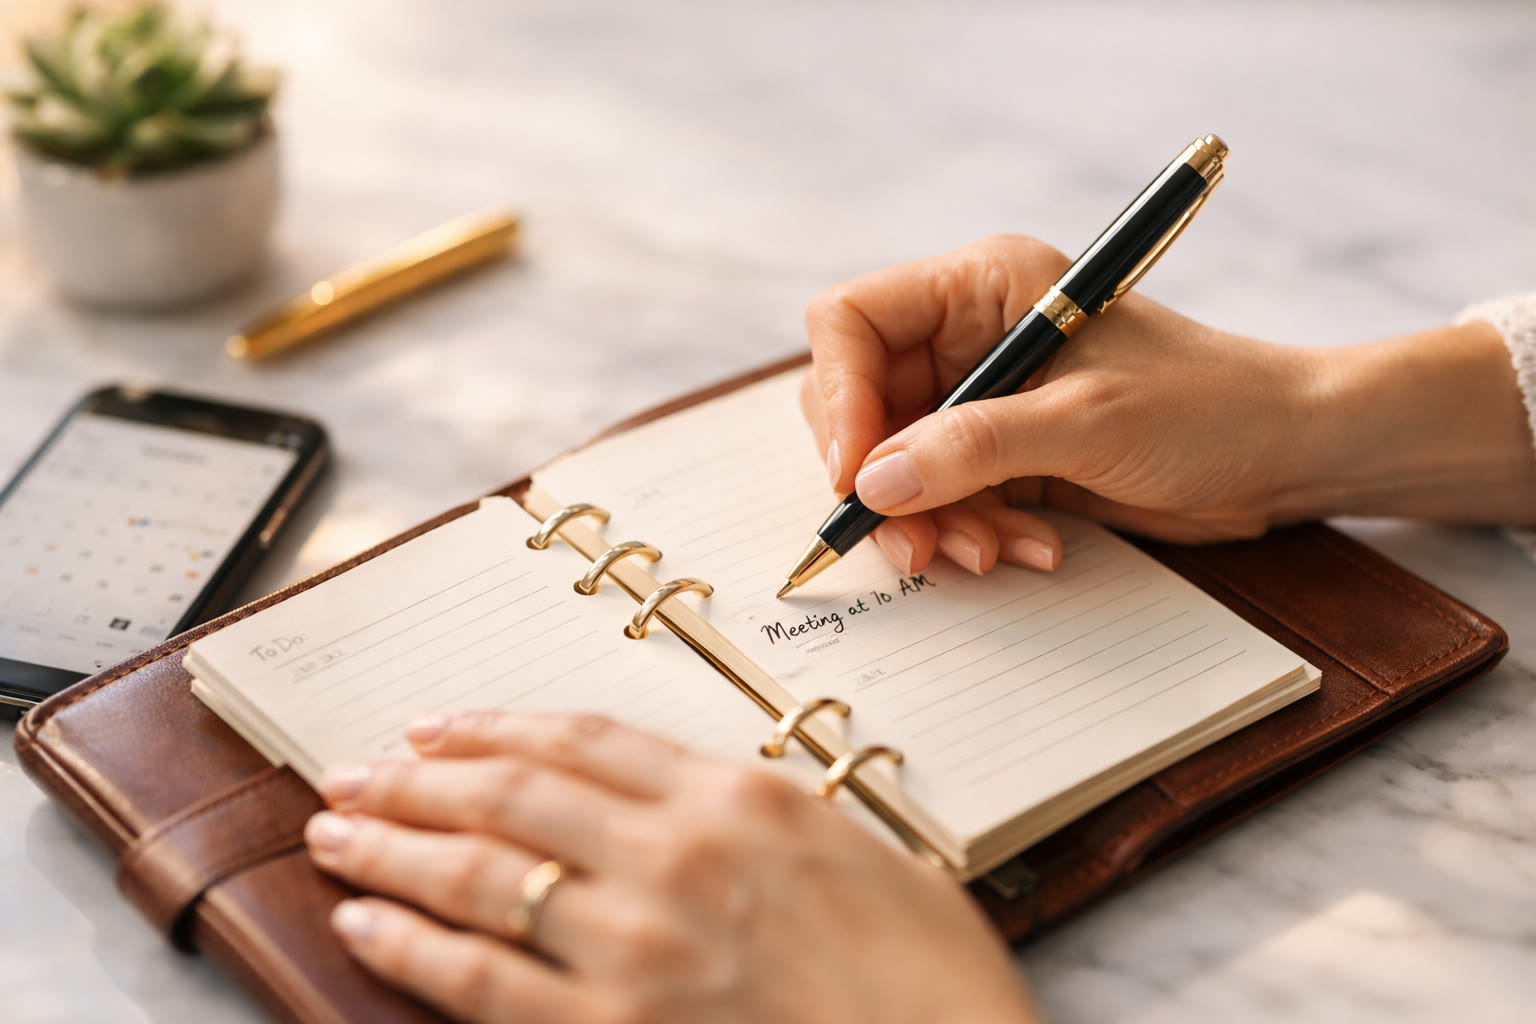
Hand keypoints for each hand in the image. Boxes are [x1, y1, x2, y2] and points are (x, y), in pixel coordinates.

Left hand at [305, 711, 1040, 1023]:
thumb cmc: (922, 968)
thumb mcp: (854, 846)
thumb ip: (752, 813)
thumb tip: (669, 796)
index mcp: (739, 796)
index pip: (581, 738)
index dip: (492, 727)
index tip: (435, 726)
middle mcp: (675, 852)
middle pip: (510, 793)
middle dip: (416, 779)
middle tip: (352, 771)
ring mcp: (638, 942)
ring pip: (480, 874)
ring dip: (393, 847)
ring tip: (333, 831)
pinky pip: (487, 982)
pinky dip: (414, 946)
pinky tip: (364, 922)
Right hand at [800, 234, 1325, 575]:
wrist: (1286, 452)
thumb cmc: (1209, 407)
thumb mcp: (1089, 422)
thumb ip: (975, 447)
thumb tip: (871, 482)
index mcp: (980, 287)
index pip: (851, 323)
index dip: (839, 398)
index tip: (857, 476)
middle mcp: (968, 337)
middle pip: (861, 405)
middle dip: (883, 480)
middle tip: (915, 543)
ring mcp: (983, 399)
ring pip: (896, 465)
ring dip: (931, 522)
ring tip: (991, 552)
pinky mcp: (1003, 455)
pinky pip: (944, 499)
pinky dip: (969, 532)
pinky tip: (1029, 547)